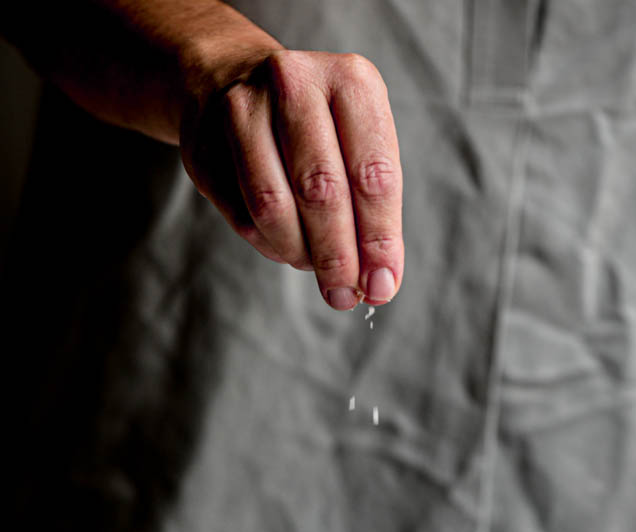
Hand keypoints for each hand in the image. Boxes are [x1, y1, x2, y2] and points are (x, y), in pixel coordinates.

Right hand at [181, 48, 403, 309]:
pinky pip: (241, 215)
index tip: (381, 286)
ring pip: (273, 206)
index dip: (379, 239)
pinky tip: (284, 245)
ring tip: (314, 266)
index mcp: (351, 81)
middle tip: (344, 295)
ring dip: (299, 253)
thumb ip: (375, 216)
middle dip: (337, 256)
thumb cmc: (319, 130)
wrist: (233, 80)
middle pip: (321, 191)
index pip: (373, 175)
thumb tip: (380, 286)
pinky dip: (269, 244)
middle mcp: (294, 82)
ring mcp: (242, 108)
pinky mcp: (203, 143)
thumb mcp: (360, 152)